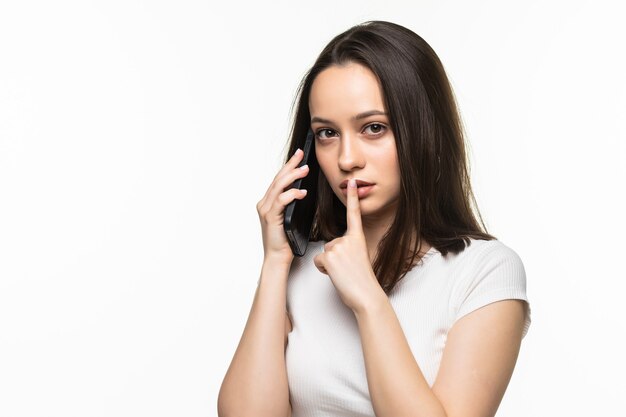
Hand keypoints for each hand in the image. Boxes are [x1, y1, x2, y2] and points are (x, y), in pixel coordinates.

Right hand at [256, 148, 309, 265]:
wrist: (278, 258)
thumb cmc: (286, 240)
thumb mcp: (292, 217)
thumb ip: (294, 204)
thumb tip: (305, 190)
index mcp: (268, 203)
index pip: (278, 180)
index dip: (288, 166)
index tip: (299, 156)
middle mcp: (264, 204)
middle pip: (278, 178)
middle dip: (291, 165)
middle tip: (301, 155)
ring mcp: (266, 210)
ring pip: (279, 186)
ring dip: (293, 176)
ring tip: (305, 170)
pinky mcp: (271, 218)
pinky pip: (281, 201)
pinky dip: (292, 194)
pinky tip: (302, 193)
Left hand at [313, 178, 384, 312]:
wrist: (366, 294)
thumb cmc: (362, 280)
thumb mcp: (358, 258)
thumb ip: (347, 249)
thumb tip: (334, 251)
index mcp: (357, 238)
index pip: (354, 214)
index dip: (352, 197)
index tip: (351, 182)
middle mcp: (348, 239)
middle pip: (330, 244)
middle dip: (334, 258)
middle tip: (348, 269)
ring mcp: (338, 247)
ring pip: (324, 254)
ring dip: (330, 266)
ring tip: (343, 273)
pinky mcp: (329, 257)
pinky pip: (319, 261)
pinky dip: (324, 271)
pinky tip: (337, 275)